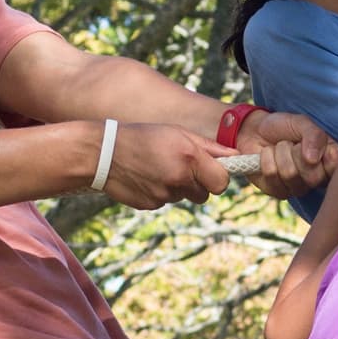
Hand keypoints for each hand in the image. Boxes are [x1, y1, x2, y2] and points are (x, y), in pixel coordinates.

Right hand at [100, 120, 243, 209]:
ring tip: (158, 168)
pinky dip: (160, 191)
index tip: (213, 171)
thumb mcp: (177, 133)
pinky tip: (147, 177)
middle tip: (182, 167)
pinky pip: (165, 201)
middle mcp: (178, 178)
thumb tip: (235, 157)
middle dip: (198, 184)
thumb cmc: (142, 136)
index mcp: (189, 157)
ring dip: (178, 187)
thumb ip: (208, 147)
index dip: (219, 177)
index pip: (222, 182)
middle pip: (205, 194)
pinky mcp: (150, 205)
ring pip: (183, 197)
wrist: (102, 153)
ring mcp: (164, 195)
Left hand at [230, 108, 337, 201]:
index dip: (327, 158)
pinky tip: (267, 155)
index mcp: (327, 163)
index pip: (336, 171)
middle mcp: (315, 179)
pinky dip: (266, 158)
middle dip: (298, 153)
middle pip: (313, 177)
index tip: (315, 143)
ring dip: (280, 152)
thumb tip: (313, 159)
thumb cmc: (283, 127)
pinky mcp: (276, 191)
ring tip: (279, 146)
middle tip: (292, 143)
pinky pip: (272, 175)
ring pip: (290, 174)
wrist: (255, 130)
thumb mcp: (302, 123)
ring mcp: (296, 187)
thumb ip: (314, 135)